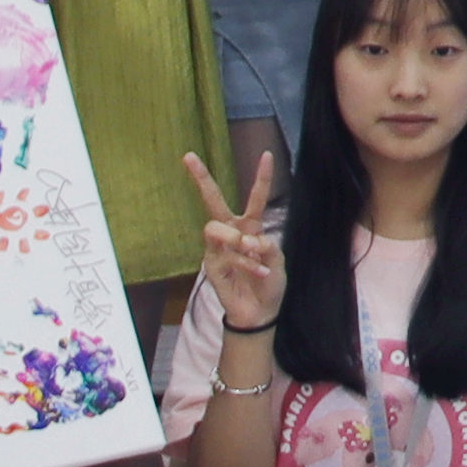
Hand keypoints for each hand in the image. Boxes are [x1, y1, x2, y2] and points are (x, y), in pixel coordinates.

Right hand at [183, 144, 285, 332]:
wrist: (260, 311)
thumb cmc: (268, 282)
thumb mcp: (276, 259)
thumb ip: (266, 245)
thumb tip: (249, 239)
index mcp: (251, 226)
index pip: (255, 197)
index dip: (261, 177)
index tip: (267, 154)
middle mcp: (232, 232)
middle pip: (213, 200)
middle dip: (201, 178)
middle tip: (189, 157)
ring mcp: (218, 247)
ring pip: (216, 228)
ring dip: (236, 239)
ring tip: (252, 252)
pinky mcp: (211, 264)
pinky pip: (225, 255)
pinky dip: (245, 263)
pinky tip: (258, 271)